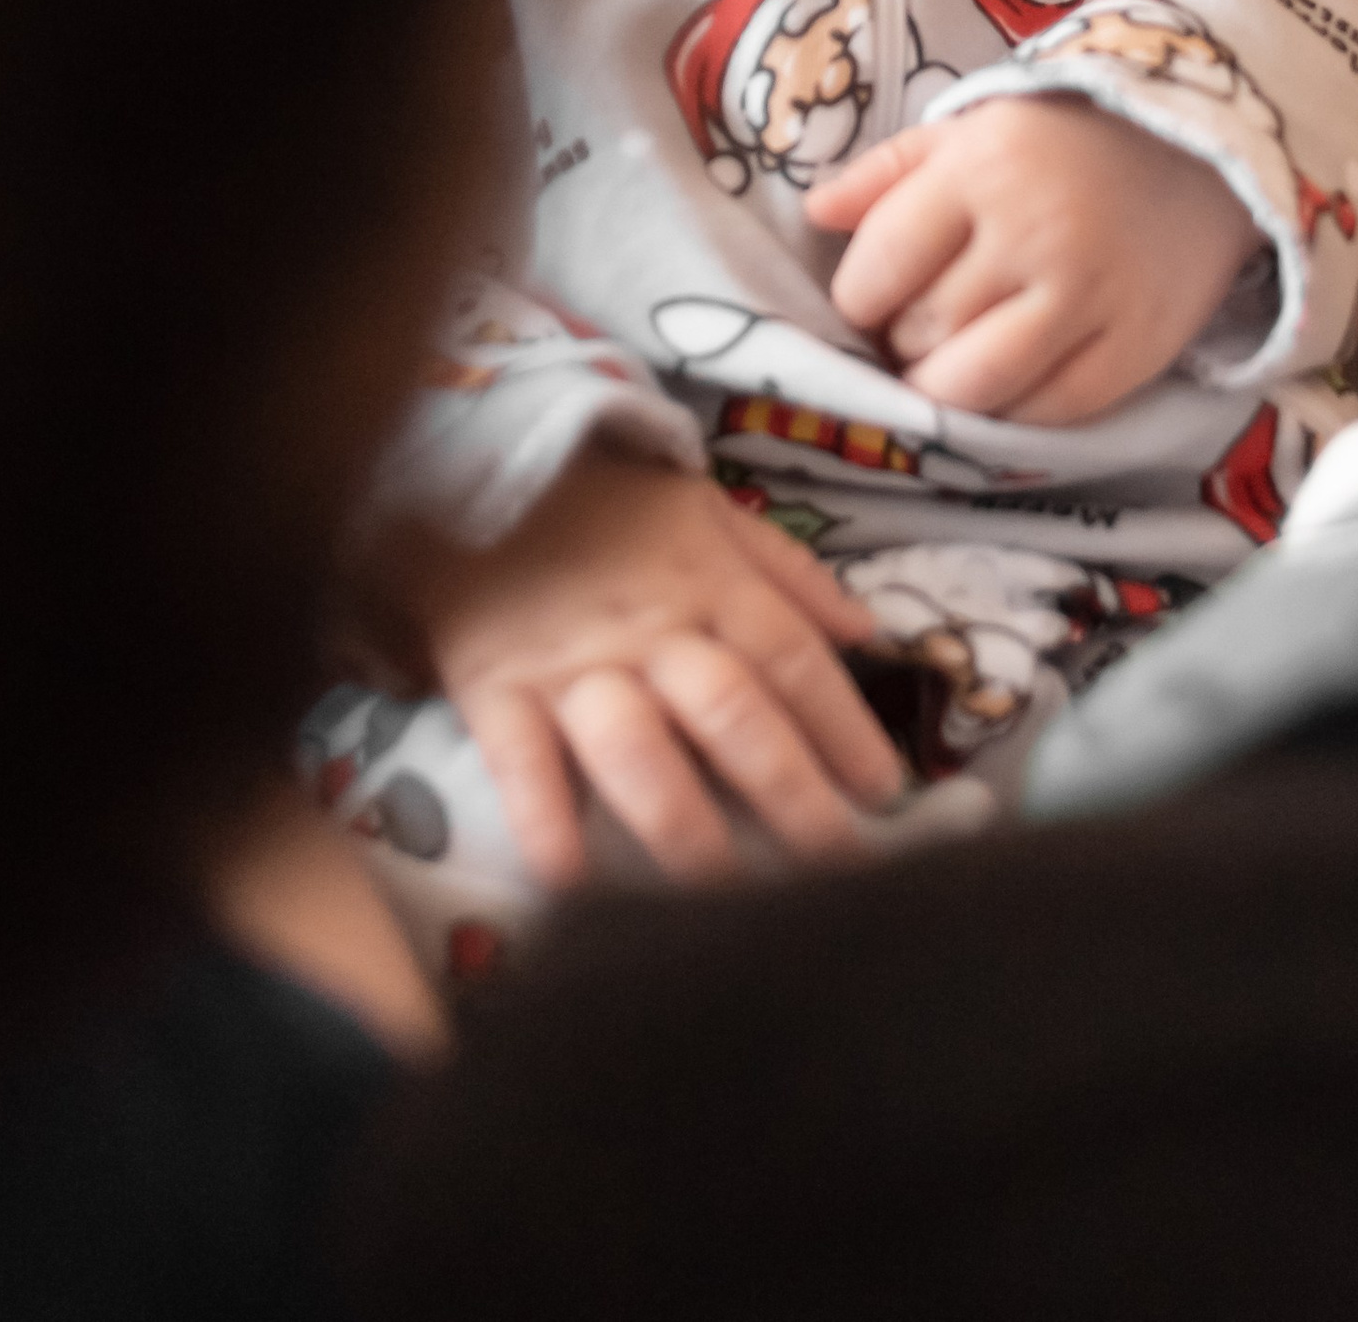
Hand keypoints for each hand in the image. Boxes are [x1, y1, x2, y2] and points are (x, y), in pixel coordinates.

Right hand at [388, 445, 902, 890]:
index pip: (792, 658)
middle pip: (731, 712)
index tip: (885, 793)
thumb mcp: (707, 508)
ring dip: (684, 826)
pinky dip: (545, 822)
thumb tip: (868, 632)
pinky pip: (521, 764)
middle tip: (837, 868)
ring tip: (725, 893)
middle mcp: (650, 628)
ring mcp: (571, 663)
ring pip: (638, 748)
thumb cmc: (606, 503)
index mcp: (711, 580)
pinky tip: (574, 880)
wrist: (472, 464)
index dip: (844, 727)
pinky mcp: (494, 688)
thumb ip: (788, 572)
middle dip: (790, 794)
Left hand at [810, 98, 1257, 425]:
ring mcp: (1088, 298)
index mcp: (981, 170)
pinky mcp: (1133, 351)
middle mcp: (1033, 235)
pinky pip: (1045, 413)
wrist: (1200, 157)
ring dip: (943, 386)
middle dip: (903, 339)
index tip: (875, 294)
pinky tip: (1006, 378)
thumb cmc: (1062, 144)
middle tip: (918, 323)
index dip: (860, 297)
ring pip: (974, 387)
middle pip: (922, 331)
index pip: (878, 268)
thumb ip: (886, 173)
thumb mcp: (970, 130)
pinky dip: (1009, 411)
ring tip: (948, 360)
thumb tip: (814, 216)